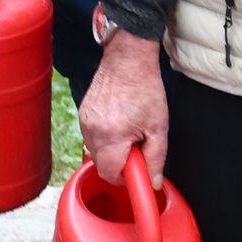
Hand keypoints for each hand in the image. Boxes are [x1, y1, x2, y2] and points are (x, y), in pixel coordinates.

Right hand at [79, 26, 169, 182]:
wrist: (128, 59)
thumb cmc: (145, 89)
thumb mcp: (158, 127)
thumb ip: (156, 158)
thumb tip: (154, 182)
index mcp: (111, 137)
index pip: (109, 174)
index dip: (124, 178)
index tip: (136, 169)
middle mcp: (92, 130)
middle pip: (100, 164)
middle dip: (118, 163)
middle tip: (136, 147)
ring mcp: (84, 121)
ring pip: (95, 150)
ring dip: (111, 149)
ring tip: (128, 131)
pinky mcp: (82, 113)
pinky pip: (91, 135)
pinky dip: (104, 136)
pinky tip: (118, 121)